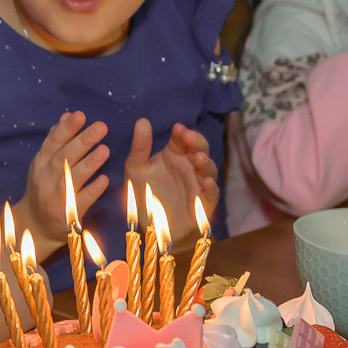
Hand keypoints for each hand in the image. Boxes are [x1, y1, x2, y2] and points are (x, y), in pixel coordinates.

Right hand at [17, 112, 110, 250]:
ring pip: (71, 178)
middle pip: (64, 158)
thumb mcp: (43, 163)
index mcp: (40, 164)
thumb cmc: (43, 188)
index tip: (81, 115)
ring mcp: (54, 198)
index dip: (66, 129)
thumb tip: (67, 115)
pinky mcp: (66, 215)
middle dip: (83, 141)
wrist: (34, 227)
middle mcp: (45, 179)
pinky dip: (92, 190)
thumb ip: (56, 140)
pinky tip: (104, 180)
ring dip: (88, 163)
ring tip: (105, 149)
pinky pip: (80, 201)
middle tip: (101, 127)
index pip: (53, 143)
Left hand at [124, 119, 217, 247]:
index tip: (177, 129)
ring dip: (206, 162)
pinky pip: (211, 193)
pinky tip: (206, 182)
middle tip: (189, 138)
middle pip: (200, 149)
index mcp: (174, 154)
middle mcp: (189, 166)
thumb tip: (142, 121)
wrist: (151, 226)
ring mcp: (198, 183)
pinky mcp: (204, 202)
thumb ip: (139, 147)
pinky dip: (211, 187)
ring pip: (209, 168)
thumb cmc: (144, 193)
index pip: (183, 138)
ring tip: (198, 159)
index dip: (183, 133)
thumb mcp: (135, 169)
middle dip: (197, 142)